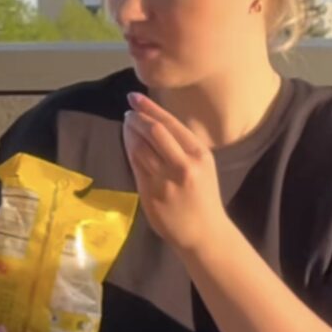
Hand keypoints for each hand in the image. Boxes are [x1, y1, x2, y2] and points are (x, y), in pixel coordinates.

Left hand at [122, 91, 229, 253]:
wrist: (204, 233)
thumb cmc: (203, 196)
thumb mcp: (203, 166)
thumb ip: (183, 146)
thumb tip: (155, 120)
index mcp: (200, 154)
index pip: (170, 124)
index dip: (149, 108)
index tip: (134, 98)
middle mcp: (184, 165)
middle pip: (153, 131)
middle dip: (137, 117)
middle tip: (129, 112)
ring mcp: (166, 181)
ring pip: (140, 147)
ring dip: (129, 132)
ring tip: (127, 125)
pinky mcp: (152, 194)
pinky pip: (135, 166)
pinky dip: (129, 150)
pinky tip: (128, 144)